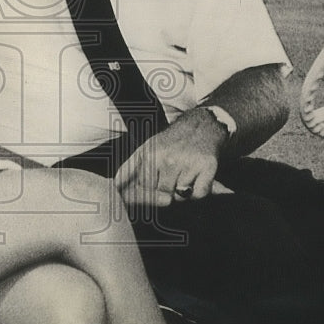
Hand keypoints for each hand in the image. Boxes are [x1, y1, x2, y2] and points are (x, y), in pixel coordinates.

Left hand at [113, 108, 231, 207]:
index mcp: (150, 155)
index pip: (142, 188)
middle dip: (165, 194)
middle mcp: (168, 158)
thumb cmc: (171, 142)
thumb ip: (129, 169)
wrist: (201, 125)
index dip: (144, 196)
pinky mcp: (207, 166)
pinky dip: (199, 192)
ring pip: (181, 197)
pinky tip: (196, 178)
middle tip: (171, 179)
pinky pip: (199, 195)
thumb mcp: (146, 149)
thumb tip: (116, 187)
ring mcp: (187, 162)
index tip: (147, 195)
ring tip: (184, 175)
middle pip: (162, 196)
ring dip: (183, 193)